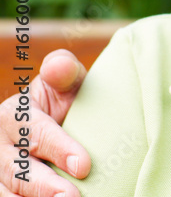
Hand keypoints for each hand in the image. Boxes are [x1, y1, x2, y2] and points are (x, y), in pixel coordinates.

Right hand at [0, 50, 90, 196]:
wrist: (57, 124)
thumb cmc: (64, 103)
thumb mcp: (65, 84)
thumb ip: (64, 72)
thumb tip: (59, 65)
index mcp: (12, 115)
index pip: (35, 133)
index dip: (59, 149)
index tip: (84, 165)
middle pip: (17, 170)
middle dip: (45, 186)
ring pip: (6, 192)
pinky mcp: (0, 188)